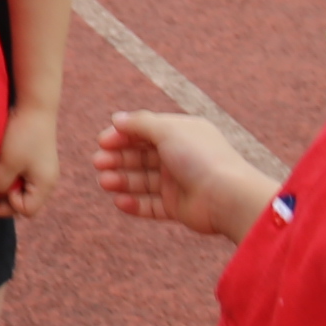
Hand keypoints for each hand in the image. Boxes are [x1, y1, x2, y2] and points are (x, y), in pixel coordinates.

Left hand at [0, 105, 60, 220]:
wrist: (35, 107)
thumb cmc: (23, 136)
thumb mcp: (7, 163)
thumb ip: (0, 184)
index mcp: (45, 186)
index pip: (25, 210)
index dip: (5, 206)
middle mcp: (47, 182)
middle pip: (23, 202)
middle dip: (3, 199)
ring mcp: (42, 171)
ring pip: (20, 190)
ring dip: (4, 187)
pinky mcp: (36, 161)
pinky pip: (21, 177)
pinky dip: (8, 176)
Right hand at [96, 111, 274, 243]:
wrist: (227, 195)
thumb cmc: (199, 157)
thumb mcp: (167, 130)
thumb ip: (139, 123)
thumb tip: (116, 118)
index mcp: (181, 134)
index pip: (146, 132)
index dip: (122, 136)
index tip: (102, 141)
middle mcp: (180, 157)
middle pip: (141, 156)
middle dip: (118, 158)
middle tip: (99, 163)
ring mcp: (179, 183)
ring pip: (143, 181)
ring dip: (122, 180)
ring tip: (105, 182)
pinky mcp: (178, 207)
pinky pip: (151, 205)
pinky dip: (134, 204)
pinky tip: (119, 201)